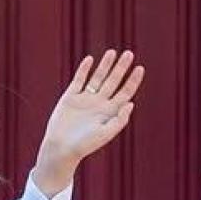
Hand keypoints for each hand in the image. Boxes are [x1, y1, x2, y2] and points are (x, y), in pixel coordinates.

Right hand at [31, 50, 145, 195]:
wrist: (60, 148)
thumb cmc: (84, 145)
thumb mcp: (105, 134)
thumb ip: (119, 120)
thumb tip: (131, 103)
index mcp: (110, 112)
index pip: (125, 93)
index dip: (133, 80)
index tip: (140, 68)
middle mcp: (99, 104)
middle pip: (113, 81)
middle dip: (121, 68)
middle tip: (129, 54)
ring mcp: (85, 99)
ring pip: (97, 78)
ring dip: (105, 65)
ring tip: (113, 52)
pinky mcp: (70, 97)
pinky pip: (79, 80)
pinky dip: (84, 70)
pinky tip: (90, 60)